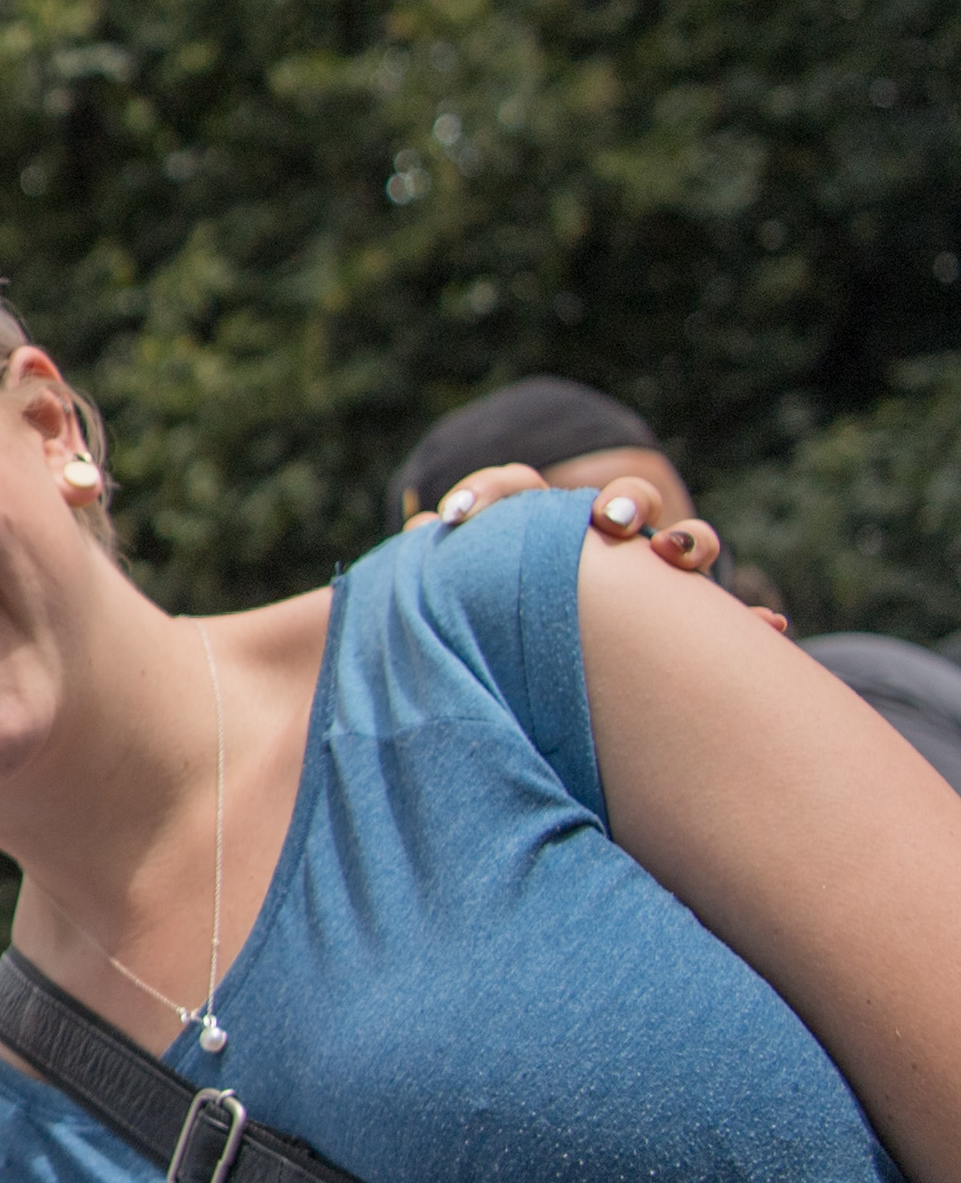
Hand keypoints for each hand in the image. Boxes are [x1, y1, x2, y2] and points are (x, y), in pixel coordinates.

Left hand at [411, 461, 752, 611]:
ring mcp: (656, 581)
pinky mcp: (693, 627)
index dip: (492, 491)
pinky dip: (753, 623)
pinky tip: (767, 627)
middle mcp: (607, 546)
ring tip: (673, 557)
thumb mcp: (469, 613)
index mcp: (542, 533)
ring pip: (689, 544)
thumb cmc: (495, 642)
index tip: (456, 516)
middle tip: (606, 522)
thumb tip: (414, 532)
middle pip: (624, 500)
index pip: (518, 489)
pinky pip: (734, 623)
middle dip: (619, 503)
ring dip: (689, 543)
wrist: (554, 692)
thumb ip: (449, 575)